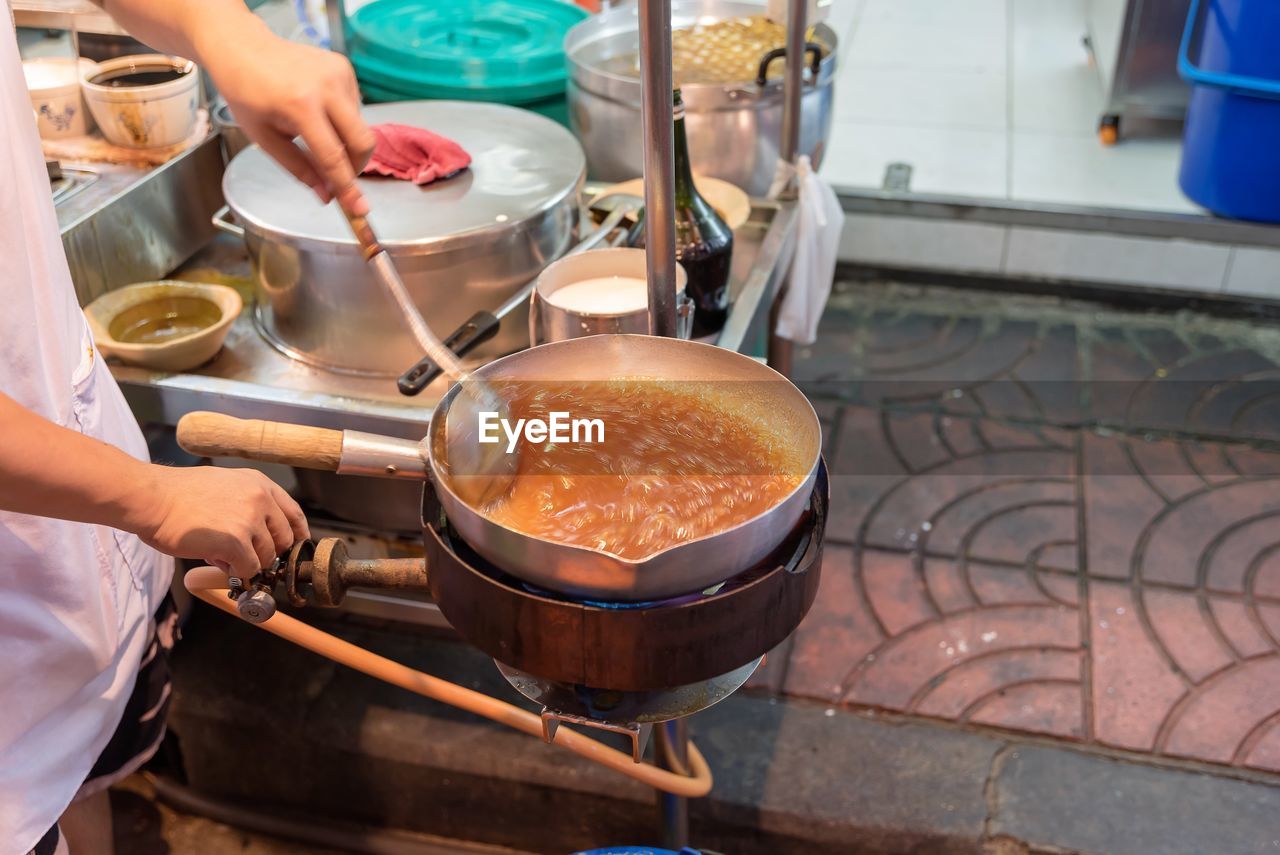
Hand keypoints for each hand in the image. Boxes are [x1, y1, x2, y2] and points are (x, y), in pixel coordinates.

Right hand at [129, 465, 309, 578]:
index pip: (294, 514)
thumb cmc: (177, 495)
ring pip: (267, 557)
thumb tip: (258, 537)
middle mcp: (259, 499)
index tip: (294, 548)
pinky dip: (236, 572)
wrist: (151, 498)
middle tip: (248, 558)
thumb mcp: (223, 486)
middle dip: (269, 553)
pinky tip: (217, 561)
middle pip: (284, 539)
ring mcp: (249, 520)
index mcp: (258, 483)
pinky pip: (249, 569)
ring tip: (221, 554)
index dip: (296, 535)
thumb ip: (246, 506)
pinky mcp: (236, 542)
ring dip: (248, 563)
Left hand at [205, 27, 374, 214]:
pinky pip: (354, 107)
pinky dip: (343, 119)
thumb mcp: (265, 138)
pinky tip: (319, 110)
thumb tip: (326, 195)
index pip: (333, 156)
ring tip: (316, 131)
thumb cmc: (246, 93)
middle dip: (357, 166)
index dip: (347, 186)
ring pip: (360, 125)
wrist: (242, 48)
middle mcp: (326, 87)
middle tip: (342, 176)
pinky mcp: (344, 67)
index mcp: (300, 105)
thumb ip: (299, 169)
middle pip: (363, 141)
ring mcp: (339, 73)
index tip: (359, 209)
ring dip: (346, 140)